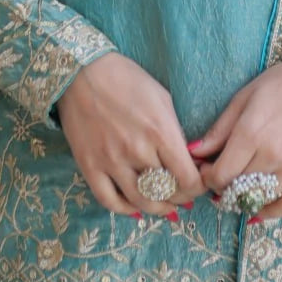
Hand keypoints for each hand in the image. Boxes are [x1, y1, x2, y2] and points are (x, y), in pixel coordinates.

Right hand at [56, 52, 204, 217]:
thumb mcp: (162, 98)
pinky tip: (136, 206)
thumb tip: (186, 161)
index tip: (198, 185)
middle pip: (167, 192)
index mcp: (160, 131)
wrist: (83, 72)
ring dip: (158, 208)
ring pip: (141, 201)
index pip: (188, 178)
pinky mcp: (89, 166)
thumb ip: (174, 132)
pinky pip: (109, 201)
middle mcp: (137, 150)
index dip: (198, 188)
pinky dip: (126, 209)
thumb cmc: (127, 79)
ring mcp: (111, 161)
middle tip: (184, 196)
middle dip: (181, 197)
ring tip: (166, 206)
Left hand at [191, 54, 281, 220]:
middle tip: (222, 180)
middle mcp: (272, 153)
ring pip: (260, 197)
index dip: (209, 178)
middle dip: (224, 188)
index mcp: (250, 132)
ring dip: (245, 198)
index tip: (207, 172)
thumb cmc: (280, 83)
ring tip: (239, 190)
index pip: (220, 175)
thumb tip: (192, 153)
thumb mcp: (243, 98)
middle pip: (238, 188)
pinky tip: (258, 210)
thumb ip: (218, 130)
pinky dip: (271, 211)